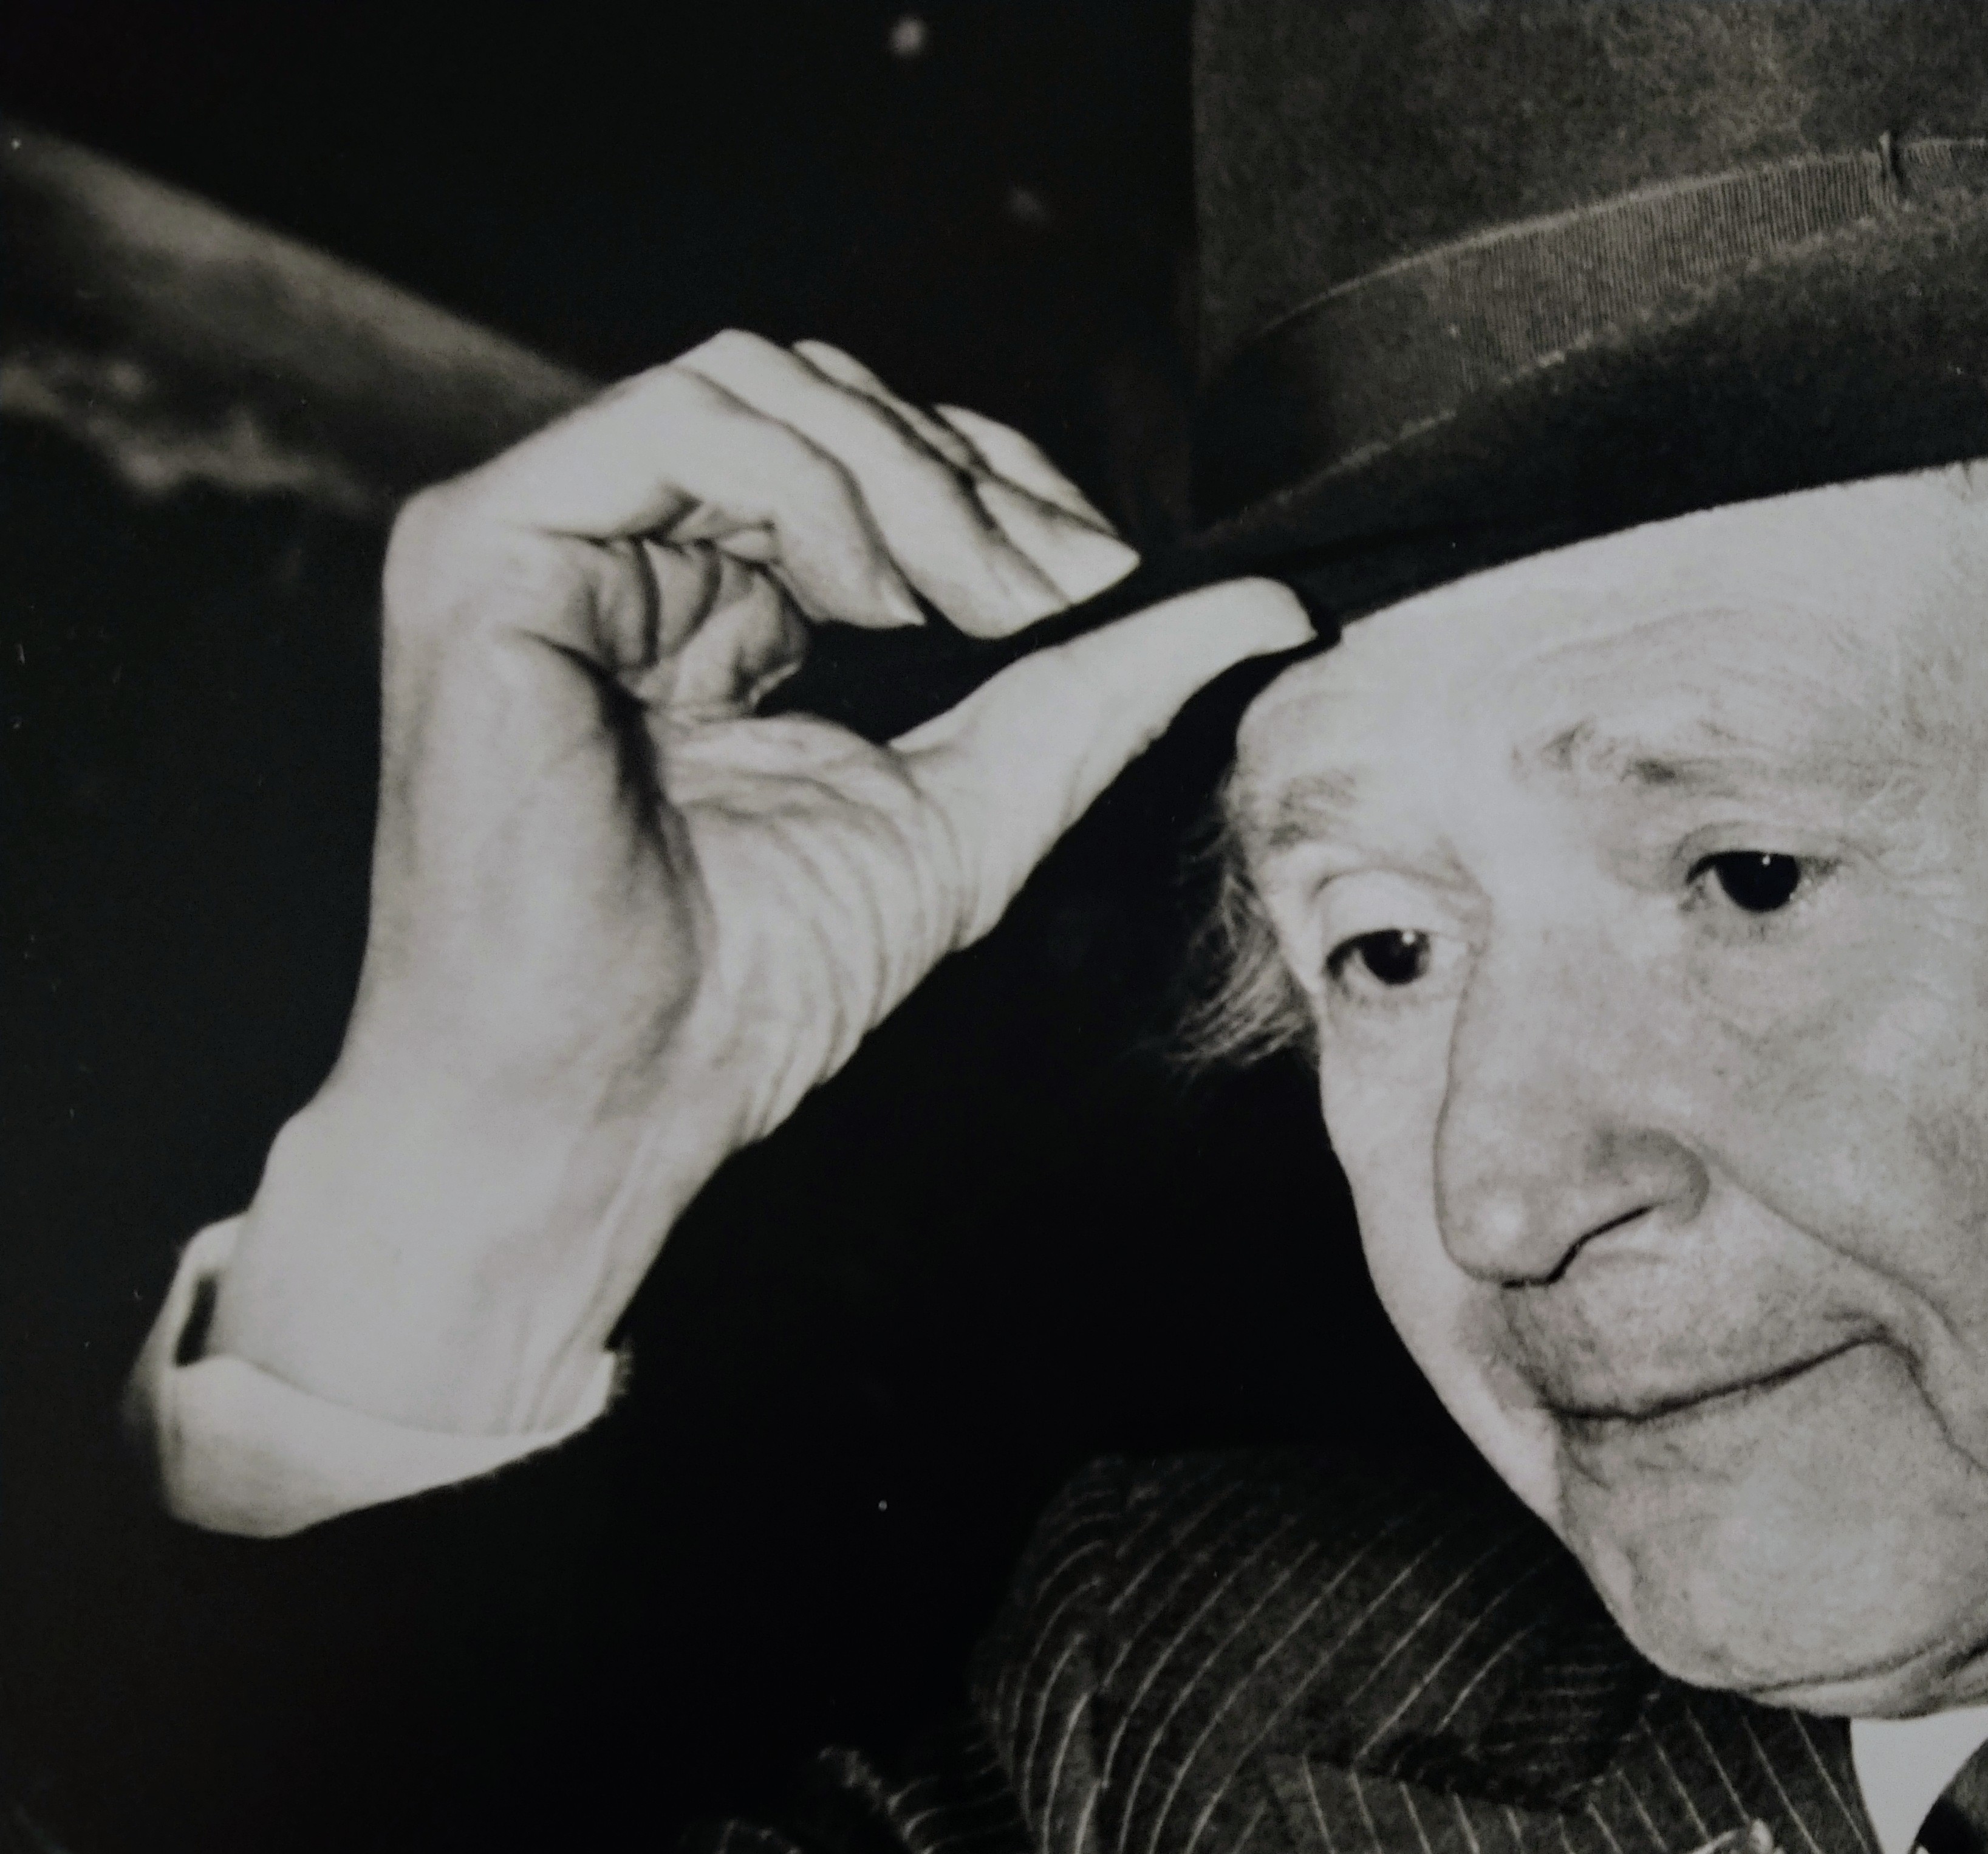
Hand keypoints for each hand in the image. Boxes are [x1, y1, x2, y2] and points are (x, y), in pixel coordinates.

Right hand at [210, 333, 1312, 1432]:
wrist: (622, 1095)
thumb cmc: (755, 987)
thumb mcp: (980, 800)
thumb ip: (1104, 688)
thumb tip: (1263, 604)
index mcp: (713, 605)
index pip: (860, 452)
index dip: (994, 482)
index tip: (1103, 576)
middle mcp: (623, 555)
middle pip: (815, 393)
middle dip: (968, 474)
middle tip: (1057, 592)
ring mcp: (544, 544)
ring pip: (753, 383)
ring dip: (907, 481)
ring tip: (971, 606)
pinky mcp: (483, 549)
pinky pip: (677, 426)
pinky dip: (813, 488)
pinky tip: (874, 598)